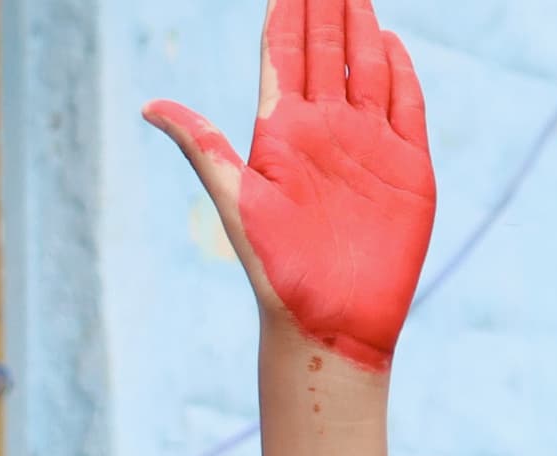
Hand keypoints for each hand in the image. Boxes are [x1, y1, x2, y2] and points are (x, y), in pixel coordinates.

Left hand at [149, 0, 434, 372]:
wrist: (330, 323)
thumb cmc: (276, 270)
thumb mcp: (236, 200)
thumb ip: (202, 146)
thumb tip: (149, 105)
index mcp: (281, 133)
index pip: (283, 57)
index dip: (285, 14)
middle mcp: (324, 131)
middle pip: (325, 52)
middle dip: (324, 7)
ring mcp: (366, 145)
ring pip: (366, 68)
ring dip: (359, 27)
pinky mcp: (406, 166)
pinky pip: (405, 105)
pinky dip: (400, 71)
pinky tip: (389, 40)